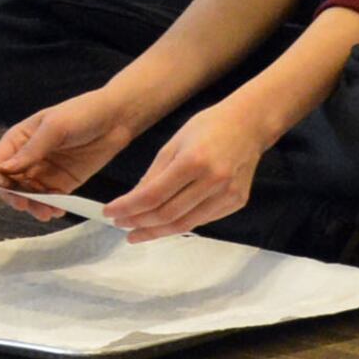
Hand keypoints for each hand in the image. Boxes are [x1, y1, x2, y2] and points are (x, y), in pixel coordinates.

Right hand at [0, 89, 145, 214]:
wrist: (117, 118)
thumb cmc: (83, 113)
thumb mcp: (55, 127)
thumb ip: (32, 149)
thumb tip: (3, 169)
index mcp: (18, 139)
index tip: (7, 188)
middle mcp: (27, 158)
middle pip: (8, 184)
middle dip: (14, 197)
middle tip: (26, 205)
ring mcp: (44, 172)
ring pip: (28, 196)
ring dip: (33, 206)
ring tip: (46, 213)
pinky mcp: (62, 183)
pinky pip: (50, 200)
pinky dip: (50, 207)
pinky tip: (57, 211)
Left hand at [103, 97, 282, 242]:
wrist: (250, 125)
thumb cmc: (209, 127)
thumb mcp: (173, 144)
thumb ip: (153, 175)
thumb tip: (132, 202)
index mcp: (193, 161)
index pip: (152, 195)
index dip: (127, 208)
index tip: (109, 212)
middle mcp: (213, 181)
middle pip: (167, 214)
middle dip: (139, 223)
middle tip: (121, 225)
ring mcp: (228, 194)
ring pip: (184, 224)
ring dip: (156, 231)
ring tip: (137, 233)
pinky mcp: (237, 202)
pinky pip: (202, 219)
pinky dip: (179, 224)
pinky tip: (165, 224)